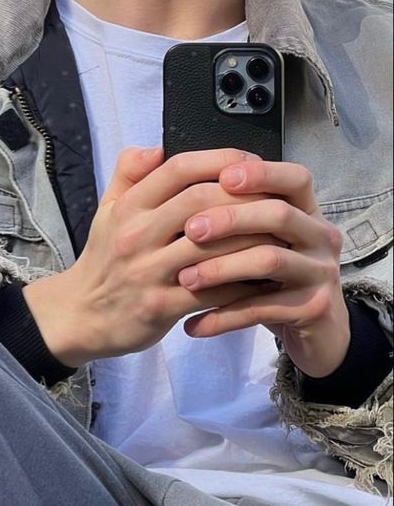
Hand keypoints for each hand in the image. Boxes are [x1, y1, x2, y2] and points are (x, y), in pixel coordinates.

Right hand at [23, 147, 280, 367]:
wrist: (81, 314)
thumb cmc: (104, 258)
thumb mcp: (107, 208)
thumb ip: (129, 173)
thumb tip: (157, 146)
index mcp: (129, 206)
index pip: (177, 169)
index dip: (219, 160)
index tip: (250, 161)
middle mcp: (137, 234)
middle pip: (199, 201)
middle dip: (243, 196)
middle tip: (275, 196)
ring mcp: (148, 272)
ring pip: (210, 247)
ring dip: (250, 239)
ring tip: (279, 234)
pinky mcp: (160, 307)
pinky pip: (212, 291)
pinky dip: (242, 284)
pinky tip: (264, 278)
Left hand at [178, 159, 349, 377]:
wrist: (316, 332)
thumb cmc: (273, 273)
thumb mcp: (261, 238)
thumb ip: (236, 210)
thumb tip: (184, 182)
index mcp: (307, 210)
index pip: (295, 179)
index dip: (262, 174)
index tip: (223, 177)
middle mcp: (321, 236)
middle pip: (278, 214)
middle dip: (230, 218)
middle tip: (190, 230)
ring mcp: (321, 273)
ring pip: (269, 260)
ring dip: (220, 268)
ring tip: (184, 278)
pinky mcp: (314, 309)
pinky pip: (262, 309)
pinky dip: (223, 316)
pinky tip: (193, 325)